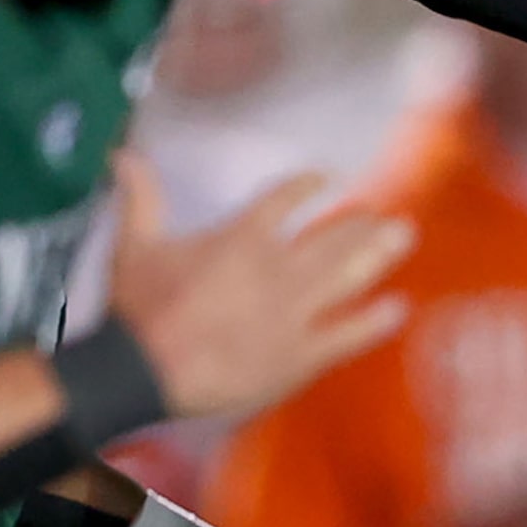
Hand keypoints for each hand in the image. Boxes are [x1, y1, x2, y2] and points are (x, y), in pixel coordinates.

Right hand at [106, 155, 413, 422]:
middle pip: (333, 237)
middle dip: (364, 224)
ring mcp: (294, 313)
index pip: (286, 198)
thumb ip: (139, 198)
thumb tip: (122, 154)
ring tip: (404, 236)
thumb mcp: (132, 246)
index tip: (327, 177)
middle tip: (389, 217)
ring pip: (349, 276)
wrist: (143, 372)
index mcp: (242, 238)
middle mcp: (278, 269)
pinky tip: (398, 308)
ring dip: (380, 254)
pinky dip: (376, 321)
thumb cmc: (138, 310)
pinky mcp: (300, 355)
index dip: (309, 184)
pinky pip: (349, 335)